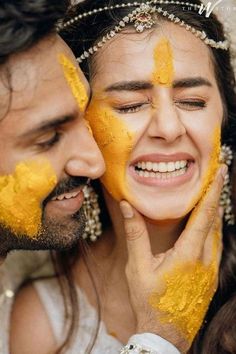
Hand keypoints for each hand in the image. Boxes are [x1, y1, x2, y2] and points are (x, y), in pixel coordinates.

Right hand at [120, 165, 226, 352]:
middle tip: (217, 175)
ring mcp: (211, 270)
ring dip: (214, 212)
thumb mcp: (137, 268)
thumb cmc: (149, 302)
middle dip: (216, 195)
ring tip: (211, 194)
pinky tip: (206, 224)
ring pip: (217, 233)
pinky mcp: (210, 277)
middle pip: (215, 220)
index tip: (222, 171)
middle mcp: (206, 260)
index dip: (213, 191)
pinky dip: (212, 228)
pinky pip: (215, 246)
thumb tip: (128, 205)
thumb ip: (135, 234)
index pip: (204, 215)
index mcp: (189, 254)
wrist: (165, 335)